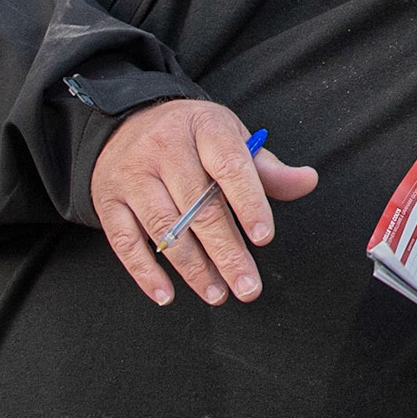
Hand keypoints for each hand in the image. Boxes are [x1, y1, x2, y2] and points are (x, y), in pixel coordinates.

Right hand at [91, 99, 317, 306]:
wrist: (124, 122)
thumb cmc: (191, 137)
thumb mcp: (229, 137)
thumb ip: (267, 168)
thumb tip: (308, 181)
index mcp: (204, 128)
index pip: (230, 166)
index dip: (249, 202)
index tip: (264, 238)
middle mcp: (165, 149)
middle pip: (199, 207)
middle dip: (227, 252)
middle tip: (248, 287)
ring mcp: (133, 175)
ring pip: (166, 228)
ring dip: (193, 268)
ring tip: (218, 294)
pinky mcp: (108, 199)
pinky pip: (125, 241)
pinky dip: (145, 272)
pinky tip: (167, 294)